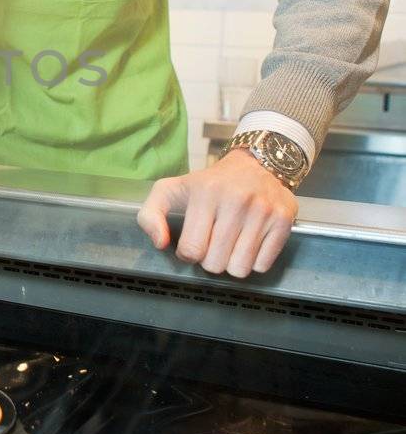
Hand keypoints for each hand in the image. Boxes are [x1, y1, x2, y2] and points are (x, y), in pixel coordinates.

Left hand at [136, 150, 297, 277]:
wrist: (254, 164)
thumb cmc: (208, 184)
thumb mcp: (170, 190)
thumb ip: (149, 216)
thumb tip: (160, 243)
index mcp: (205, 193)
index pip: (192, 250)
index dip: (188, 254)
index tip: (192, 243)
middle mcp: (237, 200)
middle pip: (215, 263)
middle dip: (210, 260)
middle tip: (213, 243)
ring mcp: (263, 210)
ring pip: (240, 269)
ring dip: (231, 263)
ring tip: (230, 244)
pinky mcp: (284, 219)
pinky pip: (263, 265)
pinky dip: (254, 261)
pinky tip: (249, 242)